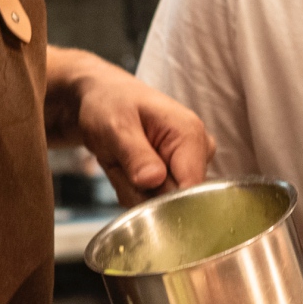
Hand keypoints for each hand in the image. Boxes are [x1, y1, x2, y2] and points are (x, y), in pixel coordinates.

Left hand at [48, 48, 213, 204]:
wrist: (105, 100)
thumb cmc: (110, 104)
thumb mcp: (116, 125)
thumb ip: (135, 154)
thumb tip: (152, 180)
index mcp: (190, 134)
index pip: (191, 187)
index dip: (162, 198)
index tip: (134, 183)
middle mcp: (198, 151)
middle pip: (175, 199)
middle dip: (139, 190)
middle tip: (119, 163)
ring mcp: (189, 165)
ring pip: (161, 203)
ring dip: (131, 189)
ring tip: (121, 161)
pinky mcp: (178, 176)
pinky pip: (154, 201)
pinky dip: (132, 190)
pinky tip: (126, 168)